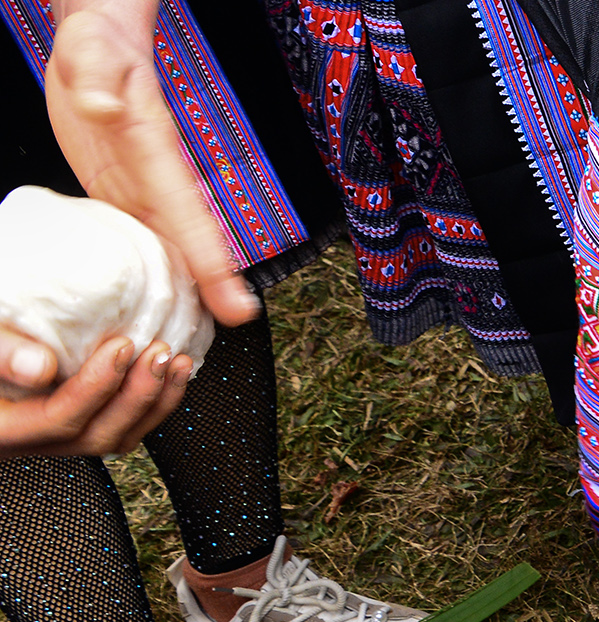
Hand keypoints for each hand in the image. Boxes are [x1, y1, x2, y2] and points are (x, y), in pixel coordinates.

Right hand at [0, 329, 188, 455]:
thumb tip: (39, 367)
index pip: (56, 420)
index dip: (95, 387)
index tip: (121, 345)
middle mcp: (23, 442)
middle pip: (94, 437)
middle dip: (136, 397)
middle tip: (160, 353)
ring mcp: (45, 438)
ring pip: (111, 439)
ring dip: (152, 403)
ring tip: (175, 361)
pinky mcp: (64, 424)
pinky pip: (113, 427)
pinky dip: (146, 404)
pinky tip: (164, 373)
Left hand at [44, 4, 257, 324]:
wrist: (96, 50)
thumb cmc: (97, 47)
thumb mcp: (92, 54)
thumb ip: (98, 78)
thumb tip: (99, 105)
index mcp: (157, 154)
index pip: (190, 214)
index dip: (215, 260)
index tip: (238, 299)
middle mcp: (157, 182)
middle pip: (192, 242)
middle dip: (215, 285)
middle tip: (236, 322)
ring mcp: (139, 193)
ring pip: (168, 248)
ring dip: (184, 287)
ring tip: (195, 330)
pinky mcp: (117, 198)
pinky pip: (135, 241)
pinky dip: (147, 273)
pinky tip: (148, 303)